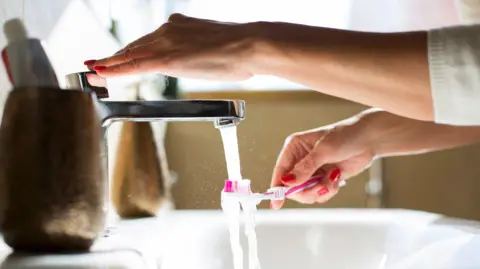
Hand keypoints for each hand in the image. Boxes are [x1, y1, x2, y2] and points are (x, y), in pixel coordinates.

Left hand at [84, 13, 259, 80]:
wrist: (249, 44)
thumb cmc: (240, 50)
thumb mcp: (212, 48)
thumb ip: (196, 52)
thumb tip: (196, 59)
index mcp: (179, 27)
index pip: (147, 42)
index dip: (129, 52)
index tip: (117, 58)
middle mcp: (168, 30)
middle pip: (133, 47)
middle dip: (113, 58)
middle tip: (96, 64)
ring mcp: (165, 42)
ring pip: (129, 55)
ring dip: (109, 64)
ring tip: (93, 71)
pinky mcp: (166, 58)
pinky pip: (134, 65)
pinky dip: (115, 70)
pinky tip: (101, 73)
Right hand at [270, 110, 378, 209]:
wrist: (368, 140)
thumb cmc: (345, 136)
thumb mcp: (323, 151)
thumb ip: (305, 168)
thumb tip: (287, 182)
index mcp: (294, 148)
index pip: (280, 171)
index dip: (277, 188)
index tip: (276, 204)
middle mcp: (300, 160)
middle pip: (292, 187)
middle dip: (306, 191)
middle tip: (320, 187)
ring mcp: (312, 171)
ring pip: (306, 193)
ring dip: (320, 190)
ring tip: (332, 179)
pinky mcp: (323, 178)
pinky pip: (319, 193)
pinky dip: (328, 190)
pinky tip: (336, 178)